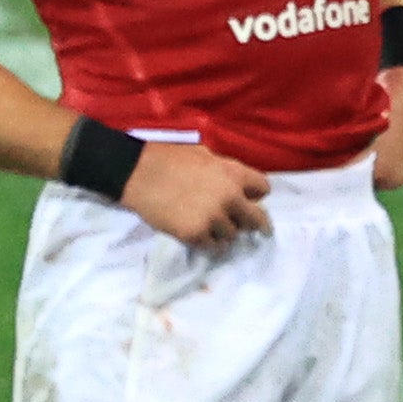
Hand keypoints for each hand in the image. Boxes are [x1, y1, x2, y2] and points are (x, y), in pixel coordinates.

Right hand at [121, 141, 272, 250]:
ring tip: (212, 228)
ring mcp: (214, 218)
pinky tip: (202, 237)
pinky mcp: (196, 234)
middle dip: (255, 224)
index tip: (252, 200)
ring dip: (225, 232)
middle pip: (257, 219)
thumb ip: (224, 170)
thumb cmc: (168, 158)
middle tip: (257, 230)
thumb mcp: (204, 154)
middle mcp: (230, 197)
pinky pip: (213, 247)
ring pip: (232, 235)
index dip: (257, 194)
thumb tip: (236, 184)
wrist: (139, 174)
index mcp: (233, 173)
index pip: (263, 188)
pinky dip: (209, 243)